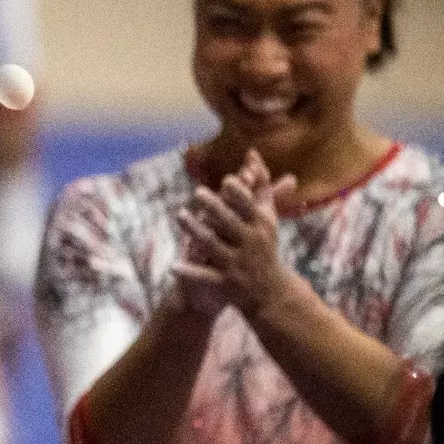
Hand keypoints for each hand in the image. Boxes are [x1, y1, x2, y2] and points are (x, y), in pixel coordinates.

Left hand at [175, 149, 298, 319]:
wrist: (271, 292)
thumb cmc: (264, 243)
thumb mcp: (266, 216)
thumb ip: (259, 184)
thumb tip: (251, 152)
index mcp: (261, 226)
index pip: (250, 208)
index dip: (240, 195)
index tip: (226, 180)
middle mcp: (251, 243)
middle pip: (231, 224)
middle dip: (216, 210)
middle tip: (198, 193)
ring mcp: (237, 264)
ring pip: (214, 246)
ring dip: (197, 232)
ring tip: (180, 215)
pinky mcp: (225, 283)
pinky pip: (205, 277)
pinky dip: (190, 273)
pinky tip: (172, 266)